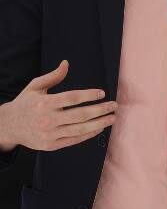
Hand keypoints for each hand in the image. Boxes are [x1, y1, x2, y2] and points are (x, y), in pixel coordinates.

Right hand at [0, 61, 116, 151]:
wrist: (7, 126)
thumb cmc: (25, 104)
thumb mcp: (35, 87)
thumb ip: (53, 76)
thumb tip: (66, 63)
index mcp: (44, 103)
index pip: (72, 98)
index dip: (89, 95)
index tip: (102, 93)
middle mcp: (48, 119)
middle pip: (80, 115)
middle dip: (100, 110)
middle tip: (114, 105)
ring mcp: (49, 134)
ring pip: (80, 129)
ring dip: (99, 123)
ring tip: (112, 118)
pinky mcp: (51, 145)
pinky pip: (74, 140)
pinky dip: (88, 135)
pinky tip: (99, 128)